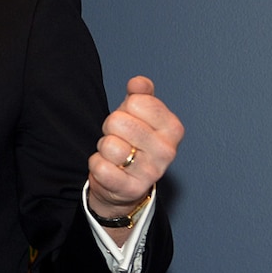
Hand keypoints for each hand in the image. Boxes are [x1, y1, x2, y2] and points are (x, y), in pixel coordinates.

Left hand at [88, 76, 184, 230]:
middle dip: (111, 128)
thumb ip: (141, 94)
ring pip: (109, 145)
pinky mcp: (130, 190)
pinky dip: (97, 164)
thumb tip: (138, 82)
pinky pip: (99, 167)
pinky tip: (110, 169)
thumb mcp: (140, 115)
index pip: (137, 101)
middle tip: (120, 139)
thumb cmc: (133, 142)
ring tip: (115, 155)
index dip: (125, 108)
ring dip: (104, 148)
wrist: (126, 184)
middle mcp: (167, 151)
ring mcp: (150, 173)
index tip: (131, 121)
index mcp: (173, 128)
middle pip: (118, 121)